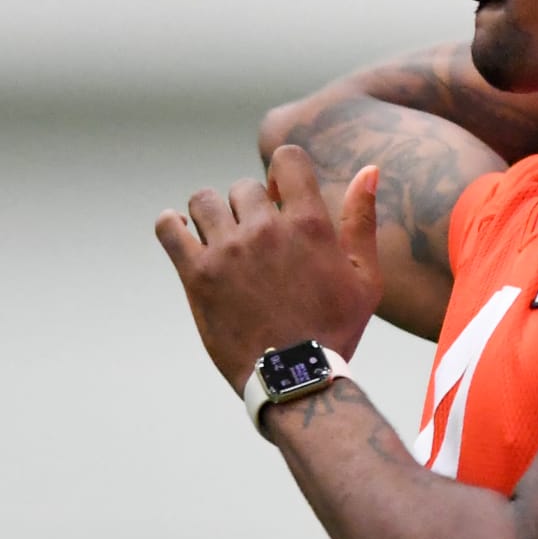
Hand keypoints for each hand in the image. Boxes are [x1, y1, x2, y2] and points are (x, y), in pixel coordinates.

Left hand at [155, 146, 381, 394]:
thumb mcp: (365, 277)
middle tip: (257, 240)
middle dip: (251, 206)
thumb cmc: (335, 330)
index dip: (283, 171)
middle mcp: (265, 229)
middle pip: (245, 186)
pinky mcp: (196, 275)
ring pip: (205, 201)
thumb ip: (362, 219)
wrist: (295, 379)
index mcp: (308, 224)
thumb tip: (369, 169)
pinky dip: (171, 225)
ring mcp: (227, 251)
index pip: (287, 158)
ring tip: (222, 239)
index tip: (281, 196)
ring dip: (213, 214)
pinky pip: (168, 228)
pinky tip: (181, 232)